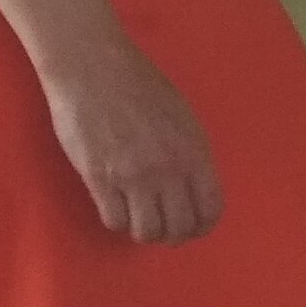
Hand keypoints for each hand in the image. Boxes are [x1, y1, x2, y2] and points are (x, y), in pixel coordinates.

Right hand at [42, 39, 220, 242]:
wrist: (95, 70)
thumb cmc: (142, 87)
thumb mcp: (183, 118)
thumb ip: (190, 154)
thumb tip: (192, 188)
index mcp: (195, 152)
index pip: (210, 209)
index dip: (203, 227)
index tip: (194, 229)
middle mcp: (169, 169)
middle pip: (179, 228)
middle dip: (174, 236)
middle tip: (164, 232)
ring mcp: (133, 176)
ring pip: (146, 231)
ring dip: (144, 232)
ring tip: (140, 220)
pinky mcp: (99, 179)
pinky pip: (114, 220)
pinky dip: (118, 221)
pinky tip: (117, 208)